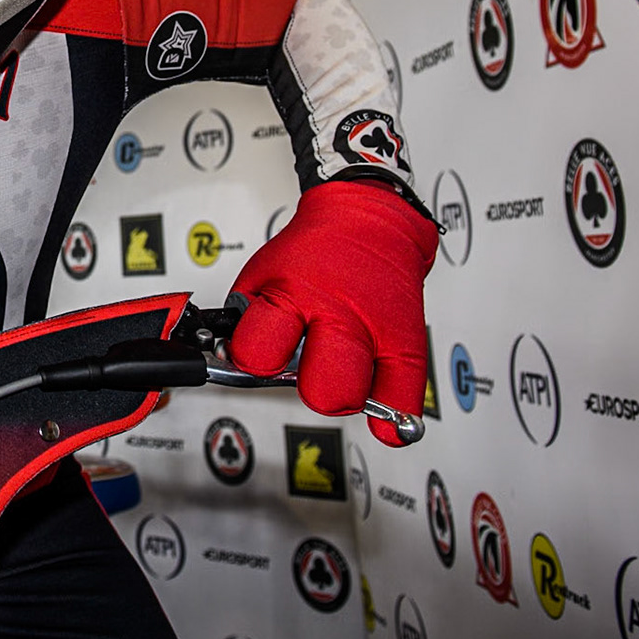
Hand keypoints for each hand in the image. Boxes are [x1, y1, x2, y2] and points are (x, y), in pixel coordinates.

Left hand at [227, 179, 436, 446]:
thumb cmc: (314, 251)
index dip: (250, 359)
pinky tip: (382, 418)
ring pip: (355, 397)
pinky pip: (404, 399)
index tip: (255, 354)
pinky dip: (393, 416)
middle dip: (305, 387)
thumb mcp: (263, 271)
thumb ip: (247, 315)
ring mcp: (375, 333)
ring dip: (342, 396)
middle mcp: (337, 315)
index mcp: (292, 293)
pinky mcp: (409, 345)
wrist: (370, 221)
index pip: (257, 352)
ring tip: (337, 374)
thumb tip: (230, 355)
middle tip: (304, 368)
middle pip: (317, 390)